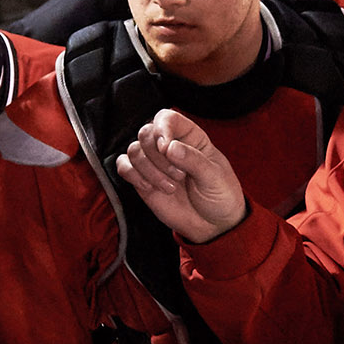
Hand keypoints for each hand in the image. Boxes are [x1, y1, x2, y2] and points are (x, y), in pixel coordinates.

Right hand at [115, 109, 247, 243]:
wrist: (213, 225)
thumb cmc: (220, 195)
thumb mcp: (214, 177)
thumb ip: (193, 160)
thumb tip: (169, 147)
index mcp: (190, 136)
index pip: (167, 117)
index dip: (162, 128)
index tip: (166, 148)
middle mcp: (169, 145)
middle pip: (146, 133)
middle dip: (158, 157)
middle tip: (178, 176)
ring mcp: (154, 163)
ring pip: (133, 150)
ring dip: (148, 170)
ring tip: (170, 187)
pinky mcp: (142, 179)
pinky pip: (123, 166)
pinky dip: (133, 176)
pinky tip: (150, 188)